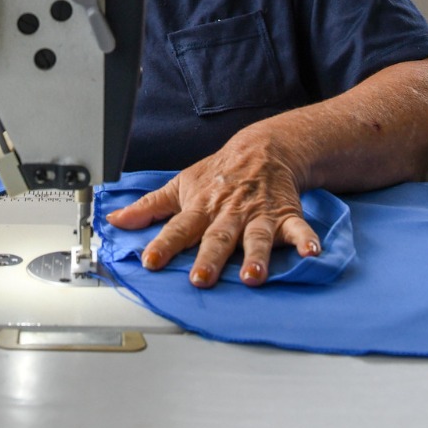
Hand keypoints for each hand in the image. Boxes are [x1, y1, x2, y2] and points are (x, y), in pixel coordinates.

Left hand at [103, 129, 319, 287]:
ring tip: (253, 276)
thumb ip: (149, 207)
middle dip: (209, 258)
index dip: (163, 244)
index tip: (150, 261)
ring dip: (255, 256)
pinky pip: (298, 229)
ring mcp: (257, 215)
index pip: (178, 228)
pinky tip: (312, 253)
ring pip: (255, 238)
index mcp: (201, 207)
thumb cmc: (218, 173)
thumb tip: (115, 222)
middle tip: (201, 279)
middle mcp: (229, 214)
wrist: (262, 148)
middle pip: (217, 237)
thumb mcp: (180, 185)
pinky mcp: (285, 216)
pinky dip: (306, 240)